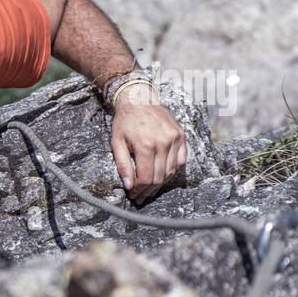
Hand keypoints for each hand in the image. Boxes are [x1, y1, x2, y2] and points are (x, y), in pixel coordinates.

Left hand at [109, 83, 187, 203]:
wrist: (140, 100)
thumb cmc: (125, 122)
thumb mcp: (116, 142)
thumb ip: (122, 165)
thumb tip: (128, 186)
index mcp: (145, 145)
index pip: (146, 178)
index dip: (139, 190)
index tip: (133, 195)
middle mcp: (163, 143)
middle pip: (159, 177)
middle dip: (148, 190)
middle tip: (140, 196)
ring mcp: (174, 139)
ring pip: (171, 171)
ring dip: (160, 184)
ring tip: (149, 189)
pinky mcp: (181, 136)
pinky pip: (181, 161)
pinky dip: (172, 171)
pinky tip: (162, 176)